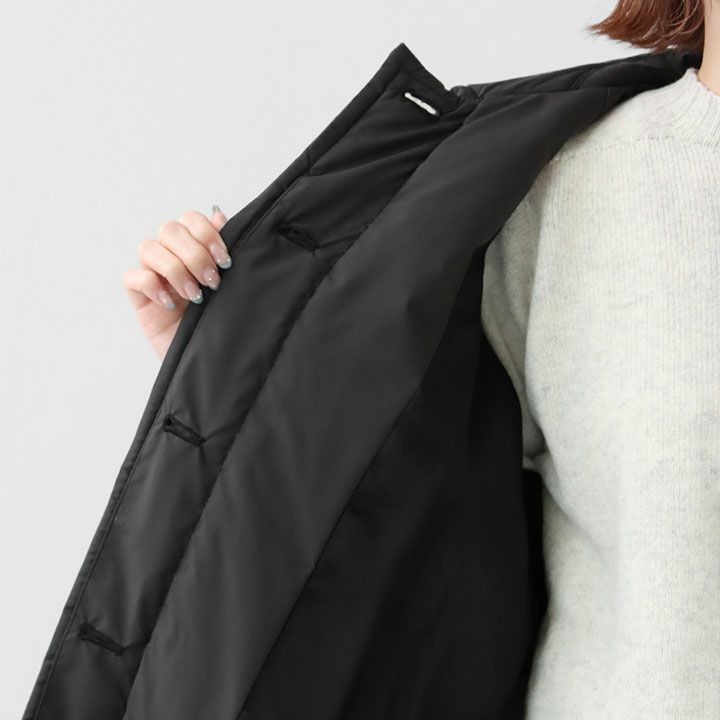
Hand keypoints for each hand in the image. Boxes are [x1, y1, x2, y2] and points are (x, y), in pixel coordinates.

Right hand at [122, 205, 229, 360]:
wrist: (213, 358)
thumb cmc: (221, 321)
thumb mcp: (232, 286)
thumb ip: (223, 252)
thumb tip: (221, 216)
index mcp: (195, 248)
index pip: (190, 220)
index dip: (207, 233)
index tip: (225, 260)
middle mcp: (173, 257)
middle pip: (169, 230)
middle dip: (194, 253)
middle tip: (212, 280)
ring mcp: (154, 275)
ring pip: (149, 248)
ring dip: (175, 270)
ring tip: (195, 296)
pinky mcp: (140, 297)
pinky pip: (133, 277)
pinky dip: (153, 286)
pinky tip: (172, 303)